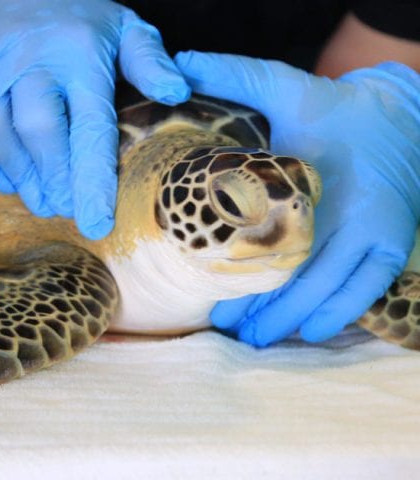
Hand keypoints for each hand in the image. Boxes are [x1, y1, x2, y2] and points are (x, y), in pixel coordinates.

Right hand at [0, 0, 189, 238]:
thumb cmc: (74, 15)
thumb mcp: (122, 27)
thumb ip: (150, 60)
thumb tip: (177, 93)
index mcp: (79, 55)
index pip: (90, 127)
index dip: (92, 180)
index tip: (96, 223)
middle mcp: (30, 59)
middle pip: (38, 131)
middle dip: (53, 179)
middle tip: (63, 211)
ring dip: (18, 175)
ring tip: (39, 202)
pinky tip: (8, 177)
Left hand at [175, 51, 419, 344]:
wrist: (397, 118)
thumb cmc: (334, 111)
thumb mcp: (286, 86)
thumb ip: (236, 76)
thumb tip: (182, 65)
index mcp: (313, 178)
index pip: (270, 232)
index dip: (240, 264)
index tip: (209, 287)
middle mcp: (346, 212)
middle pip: (297, 270)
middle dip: (262, 304)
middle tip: (229, 330)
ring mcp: (373, 233)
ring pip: (328, 288)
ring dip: (292, 317)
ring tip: (258, 338)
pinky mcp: (391, 245)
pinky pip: (366, 290)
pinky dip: (339, 314)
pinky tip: (310, 332)